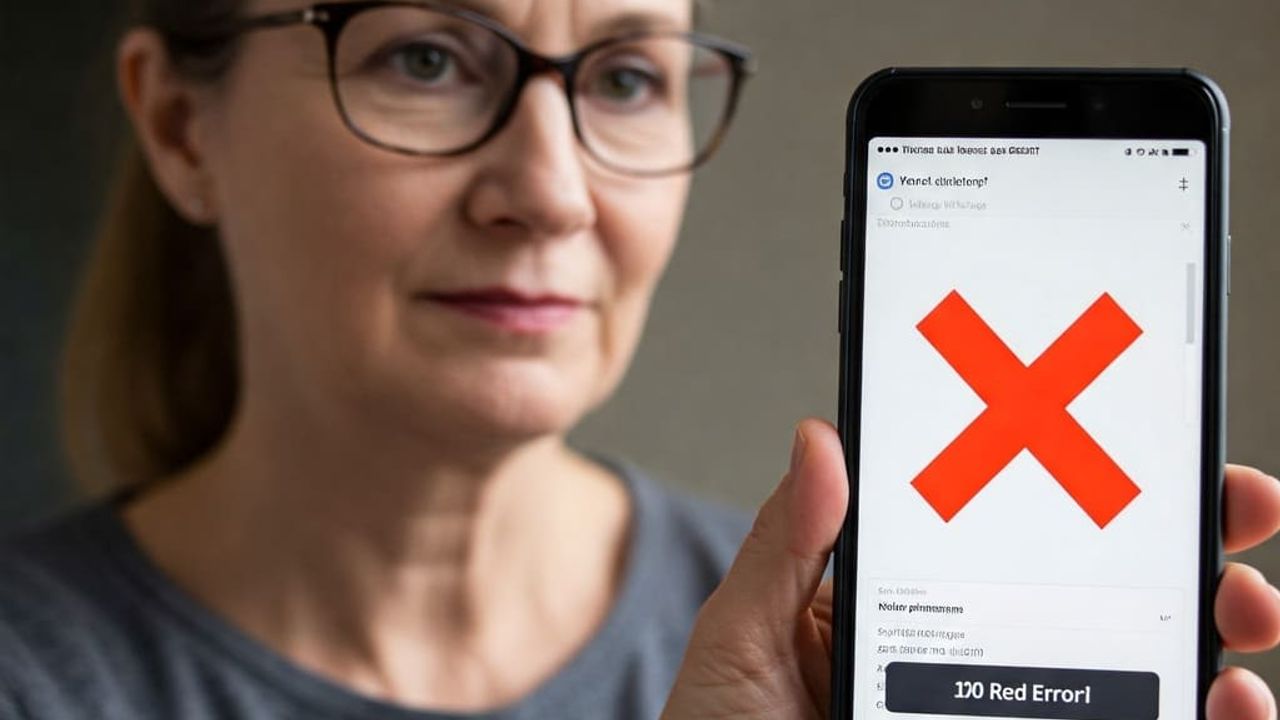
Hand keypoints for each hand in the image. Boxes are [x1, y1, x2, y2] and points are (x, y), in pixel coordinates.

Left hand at [662, 418, 1279, 718]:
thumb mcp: (741, 637)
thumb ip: (787, 546)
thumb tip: (822, 437)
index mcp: (914, 608)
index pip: (1021, 537)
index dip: (1100, 492)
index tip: (1167, 454)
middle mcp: (974, 666)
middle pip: (1106, 604)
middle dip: (1190, 558)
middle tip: (1236, 518)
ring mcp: (1004, 713)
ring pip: (1136, 681)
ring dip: (1213, 649)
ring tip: (1239, 630)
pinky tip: (1220, 711)